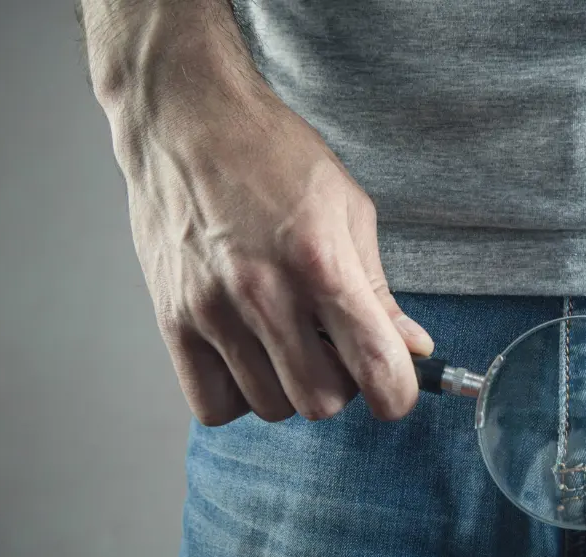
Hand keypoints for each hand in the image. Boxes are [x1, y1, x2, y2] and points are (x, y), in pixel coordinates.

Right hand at [112, 78, 432, 425]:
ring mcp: (212, 310)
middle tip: (333, 350)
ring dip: (288, 387)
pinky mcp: (172, 320)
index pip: (374, 366)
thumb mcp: (348, 209)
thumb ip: (379, 290)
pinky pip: (212, 405)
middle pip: (321, 402)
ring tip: (285, 341)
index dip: (396, 393)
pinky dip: (238, 395)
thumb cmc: (271, 156)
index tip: (394, 386)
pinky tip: (248, 357)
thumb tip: (413, 349)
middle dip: (340, 387)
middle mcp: (264, 293)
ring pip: (270, 407)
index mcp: (320, 262)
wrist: (185, 119)